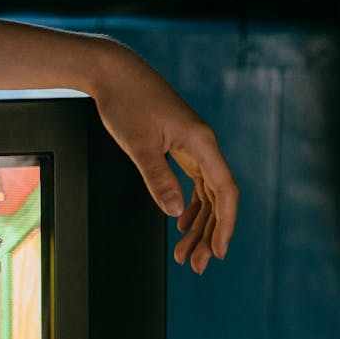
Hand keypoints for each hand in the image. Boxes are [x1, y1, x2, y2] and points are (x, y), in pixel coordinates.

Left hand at [90, 40, 237, 273]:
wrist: (114, 73)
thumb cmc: (125, 102)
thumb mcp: (139, 145)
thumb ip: (158, 179)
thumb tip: (174, 211)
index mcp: (201, 142)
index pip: (224, 191)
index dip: (224, 225)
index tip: (217, 252)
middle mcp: (203, 145)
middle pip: (217, 198)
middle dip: (208, 234)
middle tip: (194, 265)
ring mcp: (193, 145)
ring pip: (206, 193)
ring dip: (198, 224)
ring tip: (185, 253)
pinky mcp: (181, 145)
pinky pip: (195, 182)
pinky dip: (190, 205)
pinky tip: (181, 223)